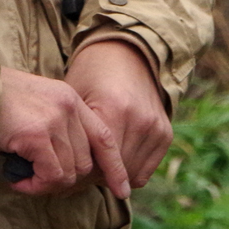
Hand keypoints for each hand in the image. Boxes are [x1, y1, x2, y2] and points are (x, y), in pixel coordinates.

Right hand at [0, 66, 129, 198]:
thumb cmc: (1, 100)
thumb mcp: (40, 104)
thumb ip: (61, 127)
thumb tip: (72, 170)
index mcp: (72, 98)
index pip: (105, 137)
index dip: (115, 166)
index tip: (122, 188)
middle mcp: (68, 107)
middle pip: (86, 162)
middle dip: (66, 180)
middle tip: (40, 181)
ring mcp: (54, 120)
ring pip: (69, 173)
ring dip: (47, 184)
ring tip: (26, 179)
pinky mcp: (37, 135)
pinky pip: (50, 175)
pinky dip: (36, 186)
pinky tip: (18, 180)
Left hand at [65, 38, 170, 191]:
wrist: (127, 53)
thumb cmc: (92, 74)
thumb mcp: (75, 97)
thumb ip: (73, 134)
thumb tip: (63, 173)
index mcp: (114, 108)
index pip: (96, 162)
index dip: (78, 170)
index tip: (65, 169)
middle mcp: (140, 120)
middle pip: (114, 171)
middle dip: (93, 175)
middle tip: (77, 169)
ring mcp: (155, 128)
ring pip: (130, 175)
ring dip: (111, 175)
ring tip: (94, 162)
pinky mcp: (165, 134)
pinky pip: (144, 171)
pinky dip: (128, 170)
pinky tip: (112, 158)